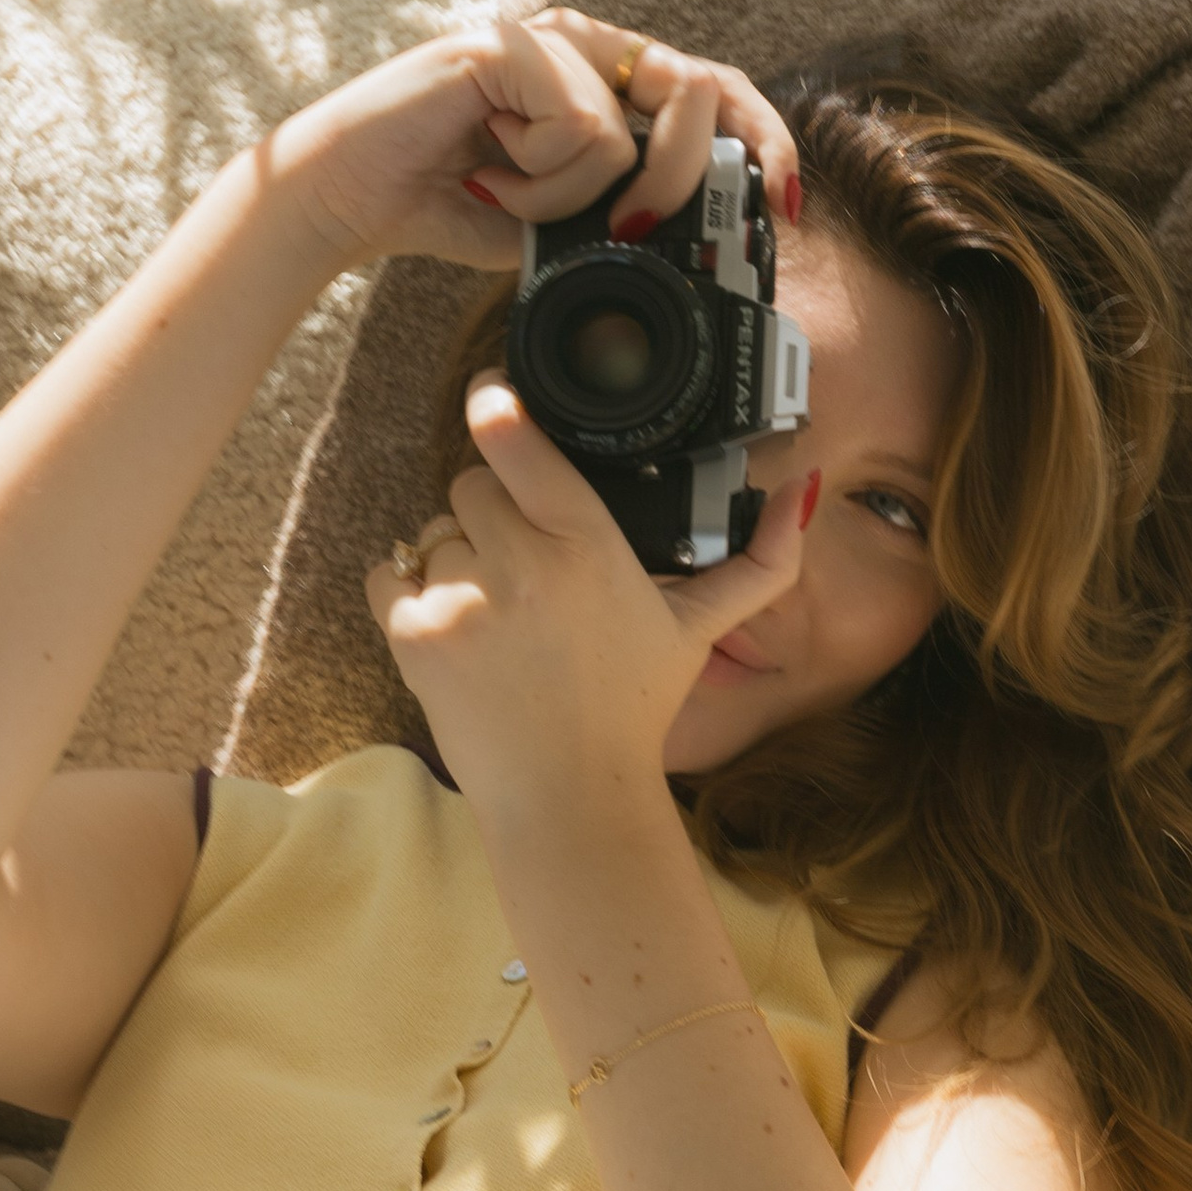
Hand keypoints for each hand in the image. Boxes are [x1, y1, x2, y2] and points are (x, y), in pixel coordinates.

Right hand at [269, 7, 799, 273]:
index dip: (764, 138)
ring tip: (506, 192)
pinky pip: (581, 129)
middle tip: (634, 225)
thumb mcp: (557, 224)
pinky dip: (539, 178)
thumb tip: (690, 239)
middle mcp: (586, 45)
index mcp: (605, 79)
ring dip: (571, 196)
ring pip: (631, 127)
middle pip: (700, 92)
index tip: (784, 205)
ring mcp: (550, 38)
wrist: (348, 199)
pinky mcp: (512, 48)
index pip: (715, 91)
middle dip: (685, 175)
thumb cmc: (444, 204)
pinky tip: (485, 171)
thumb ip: (619, 215)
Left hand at [365, 368, 814, 814]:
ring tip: (496, 617)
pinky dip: (410, 593)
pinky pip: (389, 575)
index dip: (497, 409)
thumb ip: (760, 561)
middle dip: (491, 516)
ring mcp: (462, 601)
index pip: (520, 445)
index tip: (488, 393)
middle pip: (472, 485)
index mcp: (587, 546)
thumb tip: (802, 488)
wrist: (569, 797)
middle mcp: (522, 565)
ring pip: (434, 533)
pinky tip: (453, 629)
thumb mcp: (699, 631)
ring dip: (456, 561)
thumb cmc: (631, 711)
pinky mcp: (416, 638)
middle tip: (523, 572)